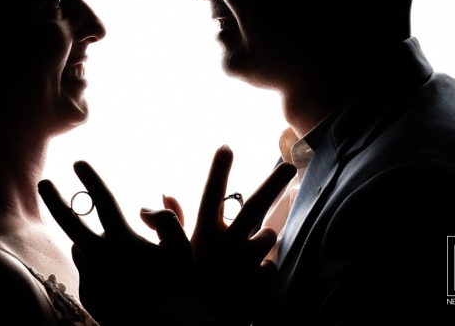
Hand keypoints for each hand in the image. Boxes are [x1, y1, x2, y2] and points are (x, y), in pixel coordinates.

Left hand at [39, 161, 197, 325]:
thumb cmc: (177, 285)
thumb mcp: (181, 244)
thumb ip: (165, 216)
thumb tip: (141, 209)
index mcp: (122, 239)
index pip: (102, 199)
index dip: (90, 178)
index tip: (78, 163)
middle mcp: (100, 256)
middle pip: (69, 220)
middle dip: (54, 199)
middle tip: (43, 183)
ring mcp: (91, 277)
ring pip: (81, 249)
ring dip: (89, 242)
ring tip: (110, 249)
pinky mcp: (88, 296)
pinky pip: (87, 273)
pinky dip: (97, 267)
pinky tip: (116, 276)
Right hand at [187, 146, 294, 324]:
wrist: (201, 324)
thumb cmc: (187, 285)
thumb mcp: (175, 254)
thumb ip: (173, 223)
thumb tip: (165, 193)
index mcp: (203, 234)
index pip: (211, 194)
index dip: (218, 170)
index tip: (227, 146)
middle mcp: (226, 244)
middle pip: (254, 206)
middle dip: (273, 183)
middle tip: (289, 166)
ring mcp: (247, 262)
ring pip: (267, 237)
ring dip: (261, 242)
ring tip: (243, 260)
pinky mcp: (262, 280)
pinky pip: (271, 265)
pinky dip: (262, 270)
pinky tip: (248, 283)